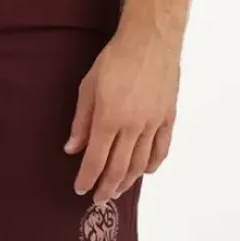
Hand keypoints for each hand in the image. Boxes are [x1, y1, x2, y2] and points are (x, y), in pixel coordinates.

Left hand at [64, 25, 180, 203]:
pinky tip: (145, 171)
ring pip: (140, 164)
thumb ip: (81, 121)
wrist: (150, 41)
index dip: (87, 178)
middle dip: (106, 187)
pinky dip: (152, 165)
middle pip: (119, 168)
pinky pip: (161, 149)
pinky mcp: (168, 118)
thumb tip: (72, 149)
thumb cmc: (115, 59)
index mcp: (109, 119)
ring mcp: (153, 125)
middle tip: (98, 199)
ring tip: (117, 190)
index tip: (80, 189)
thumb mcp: (88, 86)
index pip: (96, 159)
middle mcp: (133, 127)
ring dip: (127, 181)